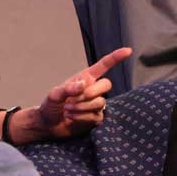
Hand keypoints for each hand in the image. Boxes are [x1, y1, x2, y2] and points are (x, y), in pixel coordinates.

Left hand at [11, 47, 132, 143]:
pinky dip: (83, 117)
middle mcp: (93, 89)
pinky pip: (97, 116)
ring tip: (68, 109)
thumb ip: (67, 88)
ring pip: (101, 102)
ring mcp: (96, 104)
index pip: (104, 65)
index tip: (128, 51)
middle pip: (106, 84)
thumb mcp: (54, 95)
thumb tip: (84, 84)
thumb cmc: (51, 105)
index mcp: (85, 78)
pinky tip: (72, 117)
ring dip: (82, 107)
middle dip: (91, 92)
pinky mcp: (95, 118)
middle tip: (73, 99)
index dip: (116, 57)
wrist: (48, 124)